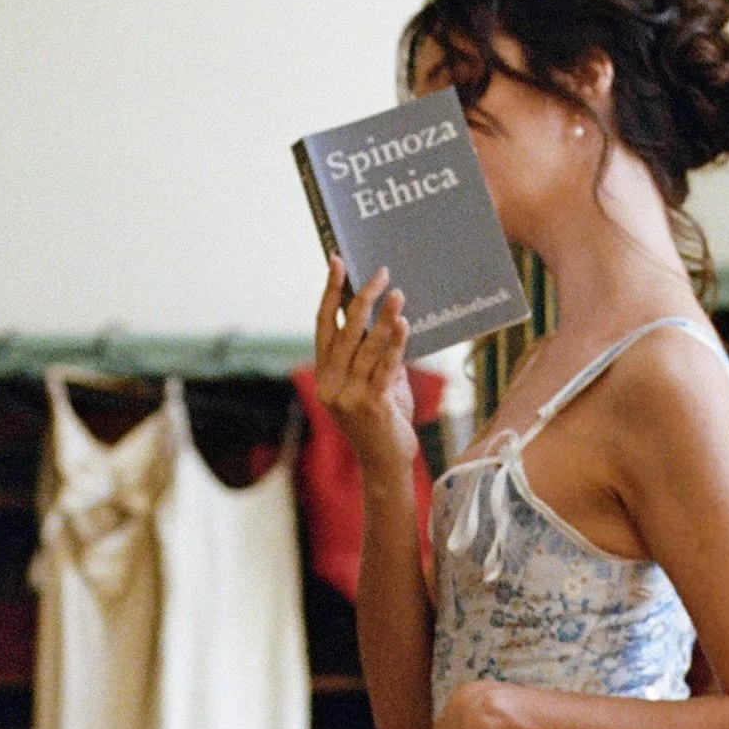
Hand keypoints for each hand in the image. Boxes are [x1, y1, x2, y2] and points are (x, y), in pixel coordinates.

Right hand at [314, 259, 417, 478]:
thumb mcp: (376, 385)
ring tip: (398, 294)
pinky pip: (385, 367)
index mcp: (325, 375)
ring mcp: (348, 397)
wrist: (386, 466)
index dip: (330, 292)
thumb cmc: (384, 423)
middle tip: (380, 273)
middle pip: (344, 330)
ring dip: (383, 317)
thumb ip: (377, 356)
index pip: (323, 325)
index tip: (337, 262)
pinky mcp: (371, 406)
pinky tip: (404, 325)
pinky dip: (395, 344)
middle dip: (362, 297)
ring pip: (365, 347)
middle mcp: (330, 384)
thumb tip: (390, 319)